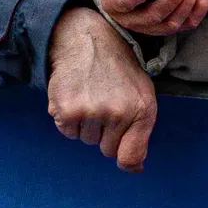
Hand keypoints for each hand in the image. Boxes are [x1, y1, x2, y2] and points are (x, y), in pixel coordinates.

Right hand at [46, 6, 158, 172]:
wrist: (84, 39)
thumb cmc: (116, 69)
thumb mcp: (141, 94)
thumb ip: (141, 132)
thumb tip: (134, 168)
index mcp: (141, 110)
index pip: (131, 157)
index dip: (125, 159)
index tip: (120, 152)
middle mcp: (117, 113)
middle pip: (106, 149)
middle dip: (104, 133)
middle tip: (102, 104)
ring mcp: (90, 111)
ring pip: (86, 139)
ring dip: (85, 124)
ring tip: (88, 96)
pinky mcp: (65, 109)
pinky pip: (67, 131)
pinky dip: (67, 119)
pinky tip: (74, 96)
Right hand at [95, 0, 207, 36]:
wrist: (124, 5)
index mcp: (114, 4)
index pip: (124, 3)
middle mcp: (132, 20)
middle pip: (154, 15)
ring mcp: (151, 28)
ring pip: (173, 23)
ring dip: (188, 2)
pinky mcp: (168, 28)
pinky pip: (188, 24)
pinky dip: (198, 9)